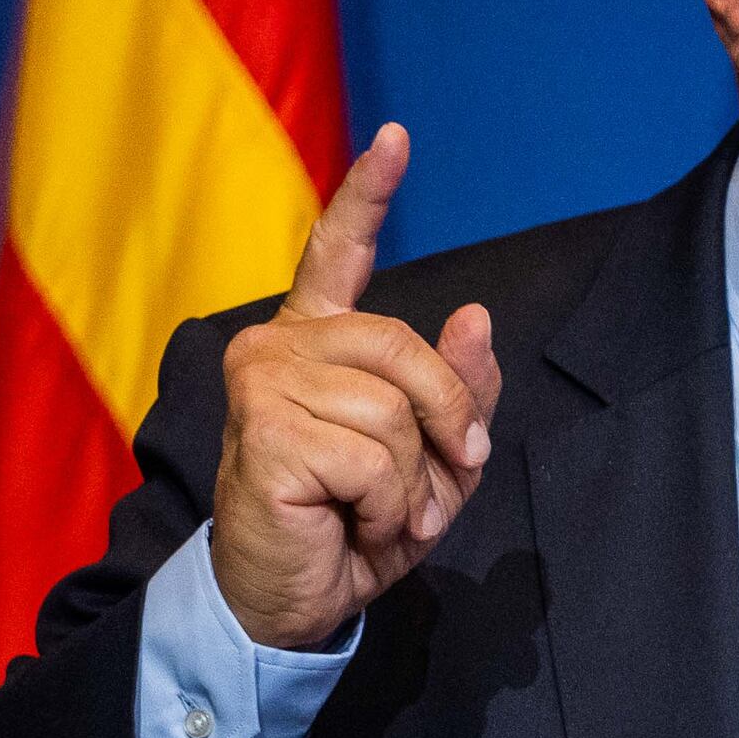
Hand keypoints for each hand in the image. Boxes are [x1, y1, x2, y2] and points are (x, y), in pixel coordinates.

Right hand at [209, 124, 500, 651]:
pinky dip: (387, 504)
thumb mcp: (431, 460)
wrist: (293, 600)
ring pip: (391, 409)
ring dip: (412, 482)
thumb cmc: (354, 526)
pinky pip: (371, 456)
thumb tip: (477, 317)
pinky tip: (354, 522)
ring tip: (381, 512)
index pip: (336, 249)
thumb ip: (460, 392)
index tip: (397, 136)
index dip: (368, 192)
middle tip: (442, 483)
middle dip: (445, 421)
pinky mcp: (260, 428)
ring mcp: (260, 379)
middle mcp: (278, 343)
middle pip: (403, 344)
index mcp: (316, 339)